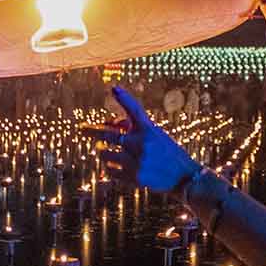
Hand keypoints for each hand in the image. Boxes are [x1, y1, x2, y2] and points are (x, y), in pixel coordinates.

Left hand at [85, 85, 202, 191]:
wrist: (184, 177)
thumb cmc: (168, 154)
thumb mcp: (156, 136)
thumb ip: (135, 129)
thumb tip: (111, 124)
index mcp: (149, 130)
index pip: (135, 110)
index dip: (124, 98)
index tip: (114, 88)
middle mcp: (141, 143)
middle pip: (107, 135)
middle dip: (91, 131)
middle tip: (81, 129)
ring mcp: (136, 161)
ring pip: (105, 155)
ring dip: (104, 153)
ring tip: (105, 153)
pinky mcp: (134, 178)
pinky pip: (111, 171)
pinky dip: (110, 169)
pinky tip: (115, 168)